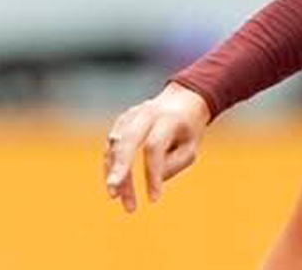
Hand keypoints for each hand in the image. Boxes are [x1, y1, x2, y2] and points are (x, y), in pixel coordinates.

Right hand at [103, 82, 210, 212]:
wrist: (183, 101)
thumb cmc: (188, 131)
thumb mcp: (190, 148)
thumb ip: (172, 165)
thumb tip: (151, 180)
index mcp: (169, 118)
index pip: (154, 147)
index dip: (151, 175)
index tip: (154, 199)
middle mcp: (146, 113)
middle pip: (127, 140)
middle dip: (119, 168)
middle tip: (113, 195)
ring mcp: (131, 115)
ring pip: (116, 146)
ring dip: (114, 173)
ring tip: (116, 197)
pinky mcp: (121, 122)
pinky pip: (112, 146)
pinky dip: (111, 166)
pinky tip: (116, 184)